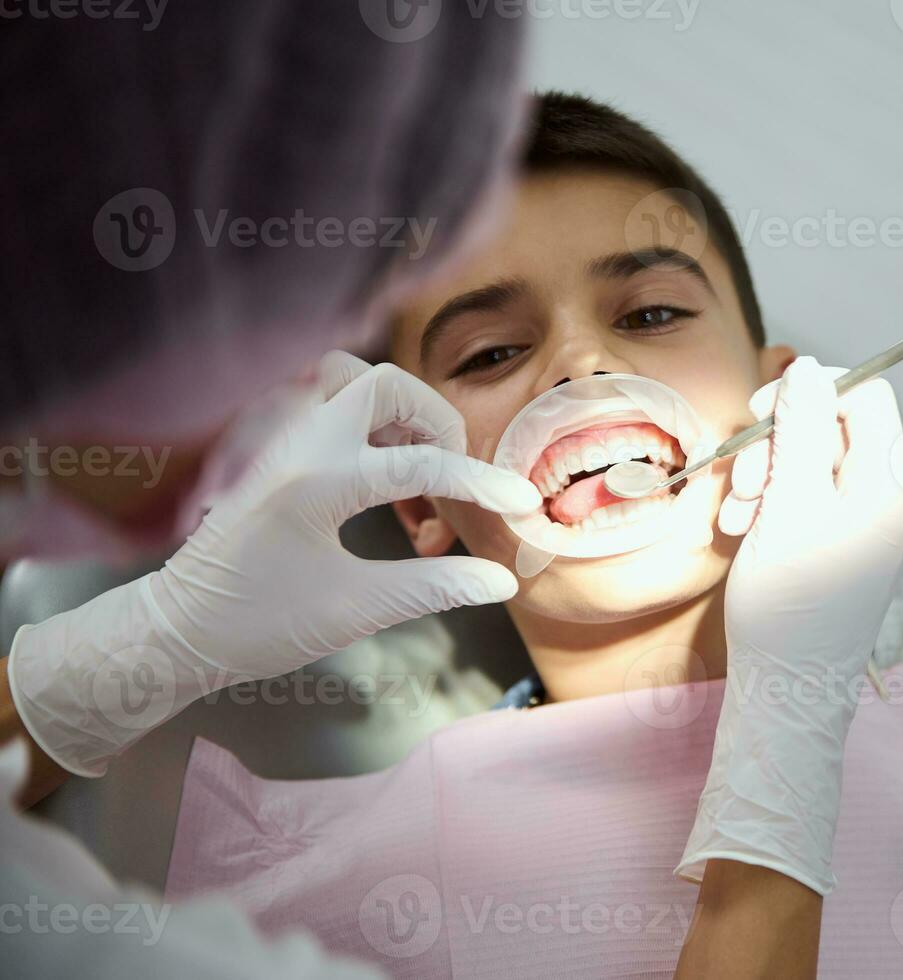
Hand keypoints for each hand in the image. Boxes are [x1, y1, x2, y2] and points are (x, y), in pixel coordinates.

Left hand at [7, 352, 540, 776]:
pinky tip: (386, 485)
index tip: (521, 504)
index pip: (420, 463)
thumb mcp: (355, 611)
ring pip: (354, 387)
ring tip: (419, 477)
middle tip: (453, 475)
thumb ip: (434, 587)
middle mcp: (298, 446)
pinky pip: (334, 411)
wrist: (177, 632)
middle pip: (385, 385)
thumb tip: (503, 580)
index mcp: (316, 482)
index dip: (481, 484)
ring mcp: (282, 443)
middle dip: (433, 422)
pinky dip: (373, 432)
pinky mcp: (276, 453)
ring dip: (400, 420)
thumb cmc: (259, 624)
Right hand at [679, 356, 902, 894]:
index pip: (866, 396)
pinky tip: (742, 530)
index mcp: (889, 485)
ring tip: (736, 518)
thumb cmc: (789, 606)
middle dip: (777, 442)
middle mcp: (886, 499)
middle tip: (742, 482)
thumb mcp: (787, 505)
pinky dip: (770, 504)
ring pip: (810, 462)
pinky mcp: (839, 546)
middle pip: (833, 426)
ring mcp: (864, 525)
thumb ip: (800, 431)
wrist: (789, 694)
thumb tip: (809, 368)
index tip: (760, 414)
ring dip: (765, 475)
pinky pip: (806, 499)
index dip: (811, 391)